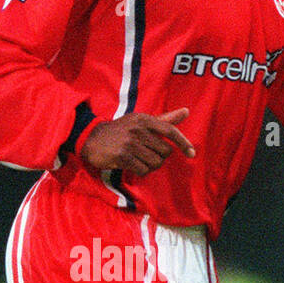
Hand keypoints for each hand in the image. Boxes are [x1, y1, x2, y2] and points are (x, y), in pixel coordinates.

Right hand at [80, 108, 195, 175]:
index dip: (183, 143)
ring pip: (155, 163)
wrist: (91, 138)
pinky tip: (131, 165)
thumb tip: (186, 111)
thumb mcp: (141, 121)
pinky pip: (142, 170)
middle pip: (164, 152)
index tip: (192, 154)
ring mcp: (130, 143)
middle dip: (159, 157)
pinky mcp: (122, 156)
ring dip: (149, 166)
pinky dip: (140, 171)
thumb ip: (165, 119)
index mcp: (145, 119)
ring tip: (138, 160)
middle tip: (147, 155)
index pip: (170, 130)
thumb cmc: (121, 130)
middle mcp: (138, 129)